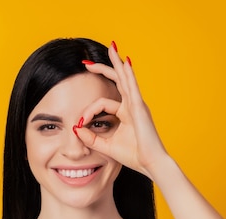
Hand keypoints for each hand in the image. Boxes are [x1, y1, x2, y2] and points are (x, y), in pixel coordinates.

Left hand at [75, 43, 169, 180]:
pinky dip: (128, 73)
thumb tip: (76, 129)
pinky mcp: (139, 107)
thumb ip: (90, 138)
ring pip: (124, 78)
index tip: (80, 123)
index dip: (88, 111)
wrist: (149, 163)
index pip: (102, 103)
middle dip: (103, 69)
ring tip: (111, 47)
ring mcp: (136, 104)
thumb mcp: (105, 145)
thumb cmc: (133, 156)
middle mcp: (131, 105)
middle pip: (116, 81)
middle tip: (87, 62)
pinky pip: (132, 86)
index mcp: (125, 113)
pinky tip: (124, 61)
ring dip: (117, 62)